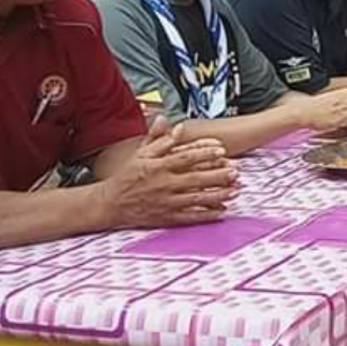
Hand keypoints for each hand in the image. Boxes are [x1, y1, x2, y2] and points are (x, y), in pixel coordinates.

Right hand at [96, 117, 237, 228]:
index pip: (186, 158)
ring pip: (196, 199)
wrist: (110, 203)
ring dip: (217, 195)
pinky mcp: (166, 218)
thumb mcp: (140, 155)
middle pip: (195, 179)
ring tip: (235, 191)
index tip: (223, 150)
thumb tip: (178, 127)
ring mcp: (165, 202)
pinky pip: (189, 217)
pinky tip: (221, 211)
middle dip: (218, 176)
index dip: (205, 154)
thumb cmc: (127, 176)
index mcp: (157, 167)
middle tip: (236, 172)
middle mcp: (163, 185)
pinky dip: (206, 215)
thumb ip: (160, 141)